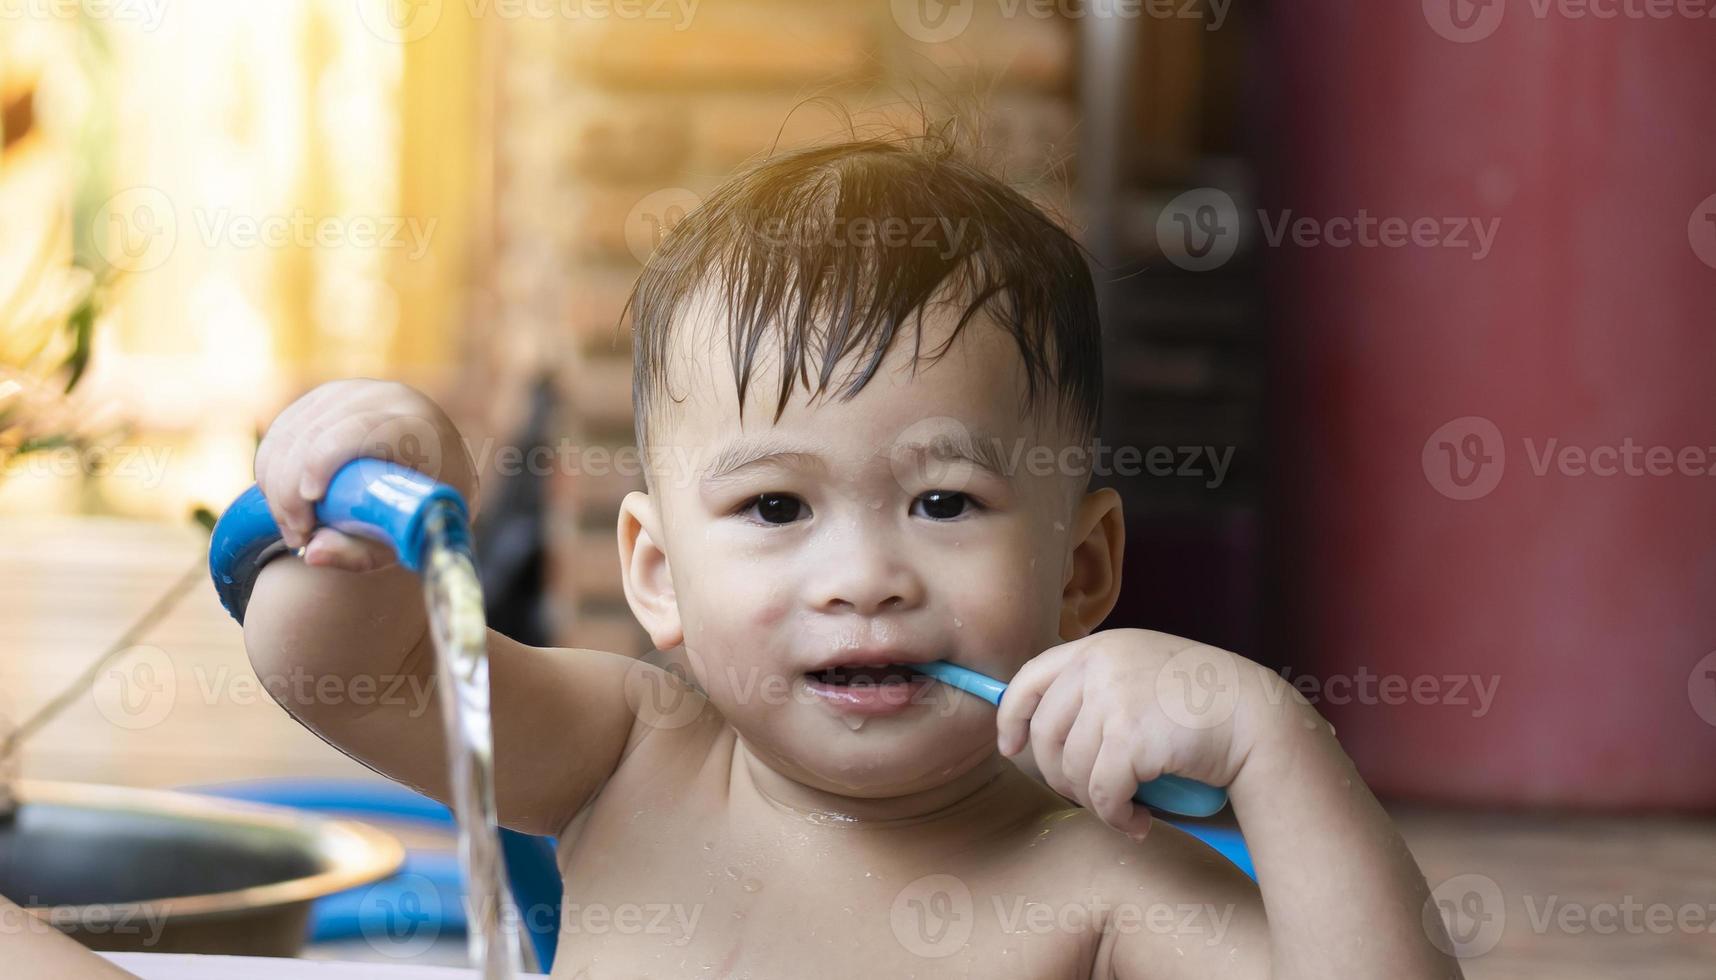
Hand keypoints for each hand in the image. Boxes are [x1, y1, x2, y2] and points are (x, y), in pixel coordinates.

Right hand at [252, 379, 477, 572]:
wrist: (443, 465)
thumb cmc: (427, 506)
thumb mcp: (406, 536)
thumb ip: (363, 550)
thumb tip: (313, 554)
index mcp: (417, 426)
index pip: (357, 432)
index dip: (322, 463)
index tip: (310, 505)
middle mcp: (385, 399)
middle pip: (314, 435)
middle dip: (290, 490)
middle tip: (298, 536)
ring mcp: (353, 392)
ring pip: (289, 433)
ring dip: (276, 484)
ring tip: (294, 526)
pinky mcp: (329, 396)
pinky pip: (282, 429)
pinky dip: (272, 467)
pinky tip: (283, 500)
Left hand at [996, 628, 1311, 837]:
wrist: (1258, 717)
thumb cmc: (1204, 704)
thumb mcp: (1143, 672)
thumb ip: (1099, 687)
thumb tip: (1041, 731)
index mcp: (1099, 647)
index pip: (1029, 678)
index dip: (1012, 718)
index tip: (1011, 748)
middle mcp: (1100, 665)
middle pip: (1045, 736)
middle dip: (1061, 777)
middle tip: (1093, 796)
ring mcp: (1114, 699)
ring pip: (1072, 771)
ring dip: (1095, 803)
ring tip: (1125, 810)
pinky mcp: (1131, 738)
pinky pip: (1102, 794)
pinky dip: (1117, 817)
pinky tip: (1139, 822)